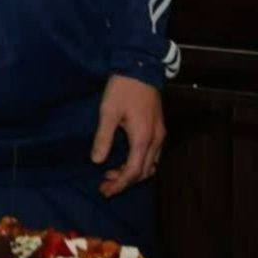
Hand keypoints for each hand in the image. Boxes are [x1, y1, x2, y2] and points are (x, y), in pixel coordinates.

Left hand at [91, 75, 165, 196]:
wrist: (141, 67)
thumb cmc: (123, 88)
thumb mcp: (108, 112)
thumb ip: (103, 138)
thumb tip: (96, 161)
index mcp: (143, 138)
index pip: (133, 172)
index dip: (119, 184)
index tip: (104, 190)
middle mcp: (156, 139)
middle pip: (144, 172)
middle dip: (125, 182)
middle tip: (105, 185)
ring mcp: (160, 133)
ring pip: (151, 164)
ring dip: (133, 173)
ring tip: (112, 173)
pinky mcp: (159, 127)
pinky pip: (153, 154)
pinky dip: (140, 162)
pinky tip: (125, 159)